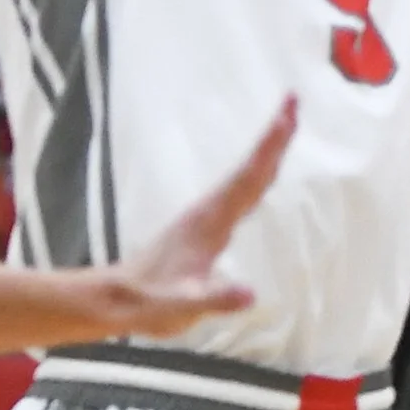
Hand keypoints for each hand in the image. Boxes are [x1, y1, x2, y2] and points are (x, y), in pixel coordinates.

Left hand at [77, 96, 296, 338]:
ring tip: (285, 126)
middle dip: (273, 137)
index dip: (269, 148)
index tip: (287, 114)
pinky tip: (261, 173)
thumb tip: (250, 294)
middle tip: (292, 102)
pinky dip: (255, 173)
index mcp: (209, 223)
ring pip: (242, 176)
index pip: (247, 180)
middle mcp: (208, 212)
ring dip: (265, 151)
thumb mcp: (182, 307)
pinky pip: (238, 190)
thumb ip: (214, 299)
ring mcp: (204, 217)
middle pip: (248, 169)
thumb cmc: (148, 303)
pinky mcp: (203, 225)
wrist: (116, 298)